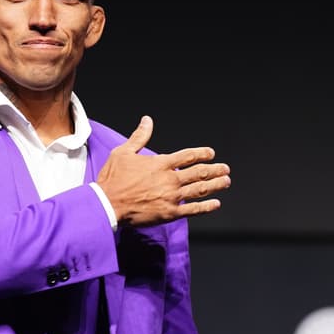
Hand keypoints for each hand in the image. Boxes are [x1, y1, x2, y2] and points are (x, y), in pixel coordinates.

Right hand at [96, 115, 231, 226]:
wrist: (107, 204)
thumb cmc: (113, 178)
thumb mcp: (123, 152)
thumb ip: (139, 136)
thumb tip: (147, 120)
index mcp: (161, 163)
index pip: (188, 156)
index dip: (202, 154)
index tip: (211, 153)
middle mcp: (170, 179)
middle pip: (200, 172)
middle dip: (215, 169)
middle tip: (225, 169)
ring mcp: (172, 197)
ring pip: (201, 189)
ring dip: (216, 185)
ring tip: (225, 181)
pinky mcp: (170, 213)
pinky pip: (194, 209)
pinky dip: (207, 207)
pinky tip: (216, 204)